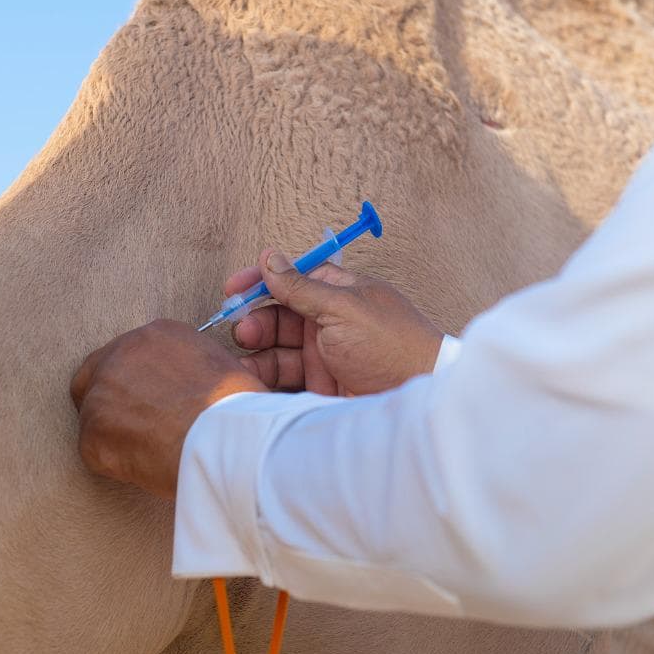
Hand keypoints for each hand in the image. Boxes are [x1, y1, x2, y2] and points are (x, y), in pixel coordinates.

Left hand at [70, 319, 265, 498]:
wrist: (225, 437)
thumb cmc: (235, 409)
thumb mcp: (217, 366)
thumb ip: (186, 368)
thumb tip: (181, 389)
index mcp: (154, 335)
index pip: (126, 354)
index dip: (134, 381)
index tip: (145, 400)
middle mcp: (120, 355)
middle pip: (94, 377)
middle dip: (109, 401)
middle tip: (133, 426)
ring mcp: (101, 394)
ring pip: (94, 417)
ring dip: (116, 435)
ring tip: (152, 452)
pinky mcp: (92, 435)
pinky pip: (96, 452)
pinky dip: (116, 463)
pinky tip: (147, 465)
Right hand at [226, 249, 442, 395]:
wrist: (419, 396)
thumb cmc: (392, 345)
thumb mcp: (344, 308)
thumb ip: (302, 286)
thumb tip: (272, 257)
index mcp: (339, 293)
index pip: (293, 278)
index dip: (262, 281)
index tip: (234, 288)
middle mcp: (330, 321)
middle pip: (279, 314)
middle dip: (256, 321)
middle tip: (242, 331)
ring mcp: (325, 354)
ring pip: (278, 348)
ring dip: (258, 352)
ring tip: (246, 362)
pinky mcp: (321, 386)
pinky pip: (285, 378)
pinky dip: (266, 379)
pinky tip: (253, 381)